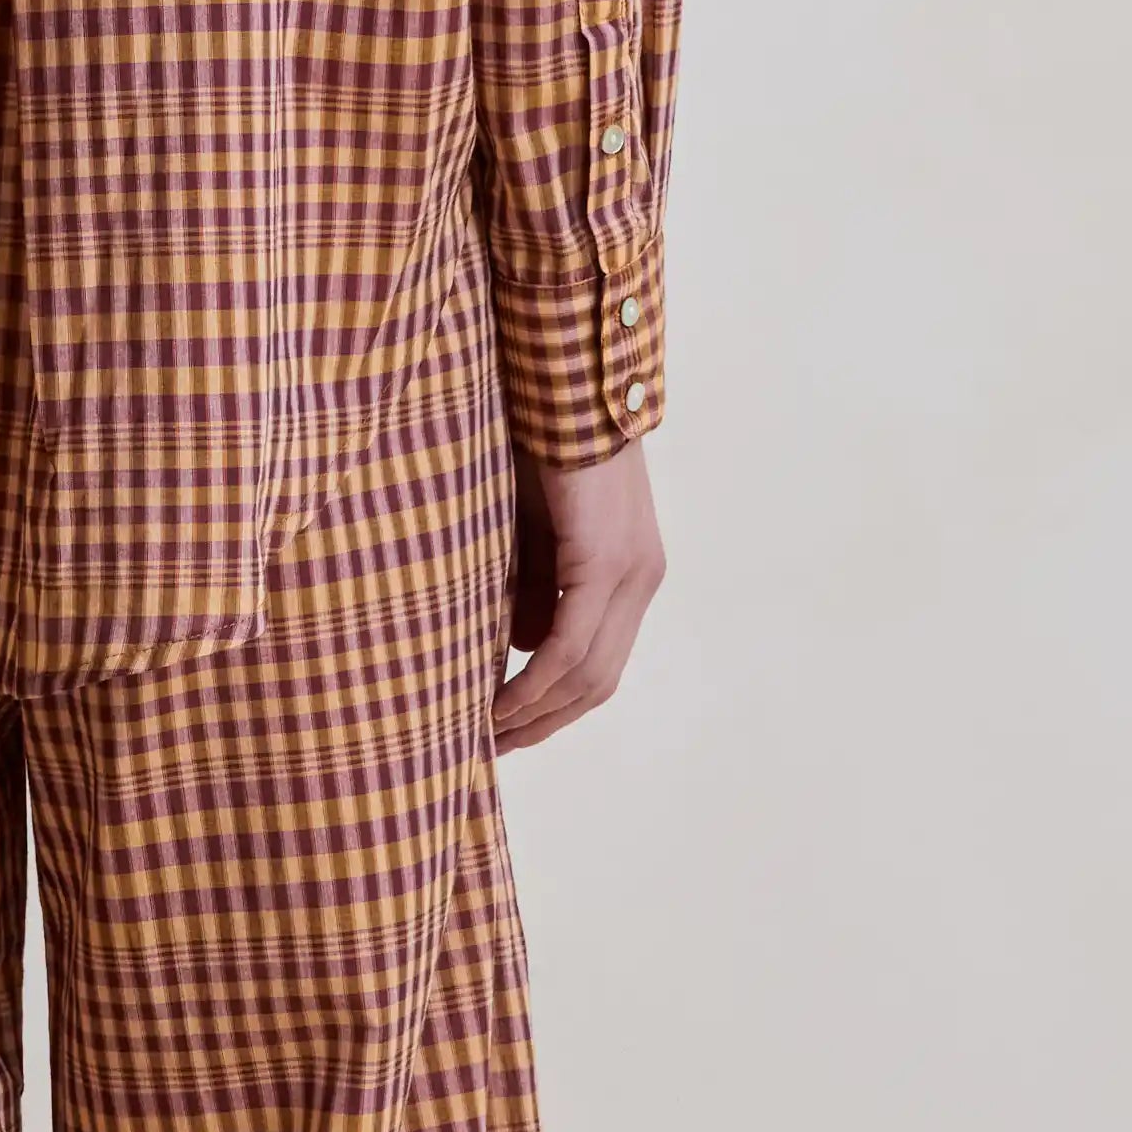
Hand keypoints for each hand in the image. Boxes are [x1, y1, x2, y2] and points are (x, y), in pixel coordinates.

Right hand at [495, 435, 662, 750]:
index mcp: (634, 572)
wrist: (561, 383)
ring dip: (536, 711)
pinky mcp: (604, 561)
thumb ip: (536, 585)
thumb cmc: (538, 444)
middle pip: (600, 681)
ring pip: (587, 673)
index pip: (602, 663)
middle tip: (495, 747)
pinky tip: (500, 701)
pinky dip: (534, 681)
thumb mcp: (536, 531)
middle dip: (546, 722)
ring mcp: (630, 572)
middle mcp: (642, 579)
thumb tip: (519, 643)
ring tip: (488, 732)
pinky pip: (568, 645)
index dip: (558, 705)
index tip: (511, 728)